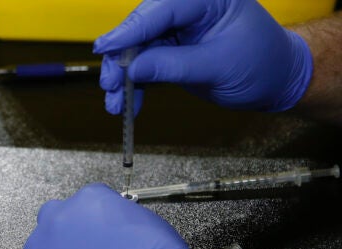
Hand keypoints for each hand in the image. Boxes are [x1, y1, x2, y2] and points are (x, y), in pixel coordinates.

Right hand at [93, 0, 312, 114]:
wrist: (277, 80)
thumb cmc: (262, 64)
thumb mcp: (219, 66)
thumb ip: (175, 65)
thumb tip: (134, 68)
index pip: (162, 8)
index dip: (131, 29)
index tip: (106, 47)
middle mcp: (188, 8)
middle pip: (141, 26)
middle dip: (121, 56)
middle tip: (110, 83)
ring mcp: (177, 29)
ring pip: (136, 48)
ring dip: (121, 76)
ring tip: (115, 103)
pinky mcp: (170, 50)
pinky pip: (143, 64)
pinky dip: (133, 85)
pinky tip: (127, 104)